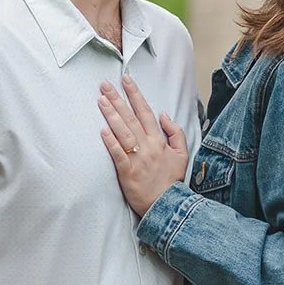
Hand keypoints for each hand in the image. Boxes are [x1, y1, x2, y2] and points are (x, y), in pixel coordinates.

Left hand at [98, 74, 188, 216]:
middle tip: (104, 85)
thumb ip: (175, 132)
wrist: (167, 204)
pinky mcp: (127, 172)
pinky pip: (118, 154)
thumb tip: (164, 115)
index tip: (126, 80)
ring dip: (112, 116)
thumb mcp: (182, 154)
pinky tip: (102, 130)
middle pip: (130, 118)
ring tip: (101, 101)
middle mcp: (148, 146)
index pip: (145, 111)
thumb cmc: (172, 180)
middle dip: (117, 99)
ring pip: (123, 132)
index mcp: (159, 140)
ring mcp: (137, 158)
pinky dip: (111, 142)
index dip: (135, 94)